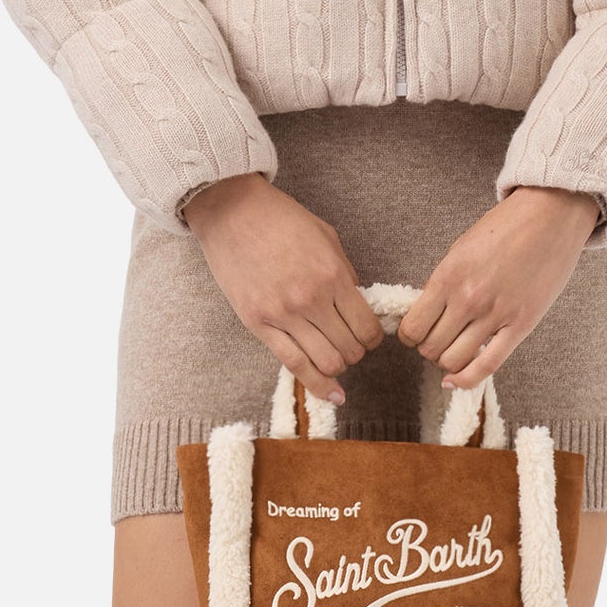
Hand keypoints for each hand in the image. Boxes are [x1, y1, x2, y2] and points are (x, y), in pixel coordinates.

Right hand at [182, 173, 383, 403]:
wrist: (231, 211)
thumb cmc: (280, 219)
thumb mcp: (326, 237)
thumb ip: (345, 273)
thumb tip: (358, 305)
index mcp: (333, 276)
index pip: (367, 327)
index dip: (374, 338)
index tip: (369, 336)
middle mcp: (311, 300)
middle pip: (350, 350)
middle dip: (357, 353)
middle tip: (350, 345)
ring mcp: (283, 315)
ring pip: (327, 363)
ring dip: (338, 367)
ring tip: (335, 358)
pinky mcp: (259, 325)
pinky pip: (294, 365)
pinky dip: (317, 385)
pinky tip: (332, 395)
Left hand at [398, 187, 600, 389]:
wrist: (550, 214)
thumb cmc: (506, 227)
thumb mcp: (461, 249)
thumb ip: (442, 283)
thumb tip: (424, 314)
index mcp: (448, 276)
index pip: (412, 327)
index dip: (410, 336)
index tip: (417, 333)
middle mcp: (468, 298)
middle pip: (431, 348)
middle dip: (429, 349)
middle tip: (439, 339)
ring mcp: (496, 314)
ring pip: (453, 361)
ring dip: (448, 361)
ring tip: (456, 348)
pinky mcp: (521, 324)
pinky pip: (486, 366)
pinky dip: (466, 380)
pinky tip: (456, 380)